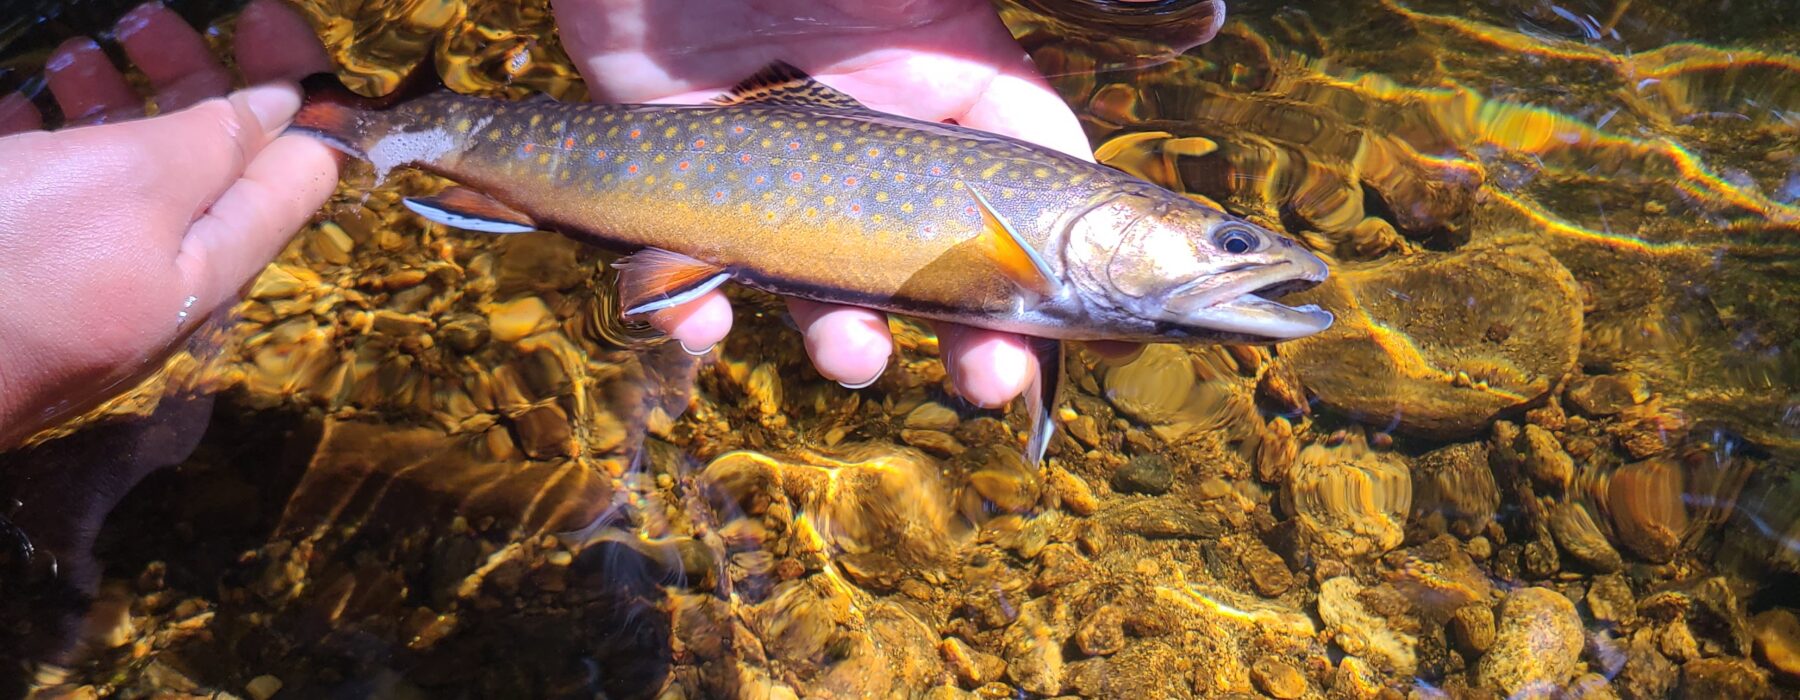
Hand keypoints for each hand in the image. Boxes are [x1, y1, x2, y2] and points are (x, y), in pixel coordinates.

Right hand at [0, 0, 338, 447]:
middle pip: (206, 165)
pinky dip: (44, 144)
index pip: (295, 168)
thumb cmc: (10, 262)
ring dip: (110, 103)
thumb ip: (214, 146)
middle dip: (191, 80)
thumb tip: (282, 110)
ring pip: (120, 177)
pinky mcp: (14, 276)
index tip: (261, 15)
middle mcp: (157, 275)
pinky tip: (14, 108)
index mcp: (210, 259)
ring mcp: (82, 280)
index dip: (295, 85)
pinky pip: (47, 200)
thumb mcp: (128, 183)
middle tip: (144, 19)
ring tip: (73, 55)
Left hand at [549, 0, 1128, 406]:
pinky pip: (686, 265)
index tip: (1094, 325)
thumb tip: (1206, 3)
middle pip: (939, 257)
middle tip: (990, 381)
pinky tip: (697, 317)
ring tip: (854, 359)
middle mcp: (867, 128)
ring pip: (822, 282)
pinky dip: (691, 307)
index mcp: (943, 70)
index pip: (1029, 173)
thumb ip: (1020, 17)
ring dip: (848, 340)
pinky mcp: (675, 174)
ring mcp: (773, 160)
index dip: (1067, 253)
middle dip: (975, 330)